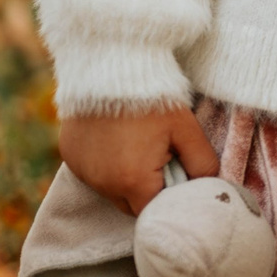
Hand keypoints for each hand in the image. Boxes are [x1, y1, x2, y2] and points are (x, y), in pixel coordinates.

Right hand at [58, 106, 218, 216]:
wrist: (113, 65)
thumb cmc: (154, 99)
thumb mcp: (187, 130)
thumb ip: (202, 164)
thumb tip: (207, 185)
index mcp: (132, 182)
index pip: (154, 212)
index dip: (169, 199)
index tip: (177, 177)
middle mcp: (102, 184)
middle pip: (130, 205)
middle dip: (147, 191)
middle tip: (160, 159)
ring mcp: (81, 170)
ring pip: (110, 189)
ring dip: (124, 178)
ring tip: (137, 145)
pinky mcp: (69, 155)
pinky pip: (92, 171)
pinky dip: (105, 163)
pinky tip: (116, 139)